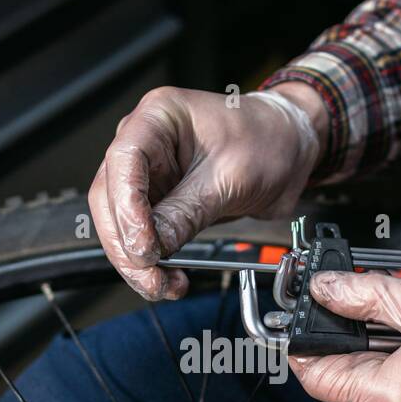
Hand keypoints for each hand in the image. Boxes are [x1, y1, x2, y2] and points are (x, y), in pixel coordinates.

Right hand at [88, 84, 325, 299]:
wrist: (290, 148)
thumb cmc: (267, 140)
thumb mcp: (231, 177)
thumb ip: (188, 212)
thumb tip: (154, 247)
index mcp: (158, 116)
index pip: (123, 161)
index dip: (126, 209)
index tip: (143, 245)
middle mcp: (145, 143)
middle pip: (110, 198)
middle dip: (126, 245)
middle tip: (149, 276)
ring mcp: (150, 174)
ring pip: (120, 223)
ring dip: (136, 261)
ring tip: (163, 285)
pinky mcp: (161, 201)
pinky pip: (143, 236)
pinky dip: (151, 262)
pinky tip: (167, 277)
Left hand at [288, 272, 400, 401]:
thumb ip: (369, 294)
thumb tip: (326, 289)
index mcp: (387, 400)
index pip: (315, 375)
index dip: (304, 343)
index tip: (305, 318)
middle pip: (348, 376)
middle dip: (364, 334)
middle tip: (391, 301)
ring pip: (376, 385)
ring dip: (390, 348)